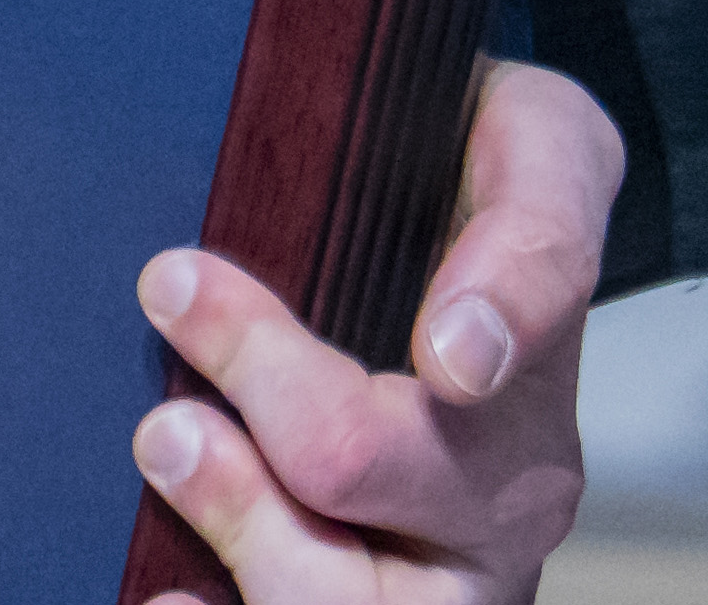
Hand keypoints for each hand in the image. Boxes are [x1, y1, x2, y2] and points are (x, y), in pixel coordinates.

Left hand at [130, 61, 614, 600]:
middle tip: (164, 414)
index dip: (261, 370)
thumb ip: (532, 240)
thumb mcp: (544, 147)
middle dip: (238, 497)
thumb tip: (464, 353)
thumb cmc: (493, 167)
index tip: (176, 284)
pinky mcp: (362, 586)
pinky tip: (163, 592)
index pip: (378, 436)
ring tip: (169, 453)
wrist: (478, 190)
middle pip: (350, 584)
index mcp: (524, 429)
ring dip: (232, 549)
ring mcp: (428, 577)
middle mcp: (487, 526)